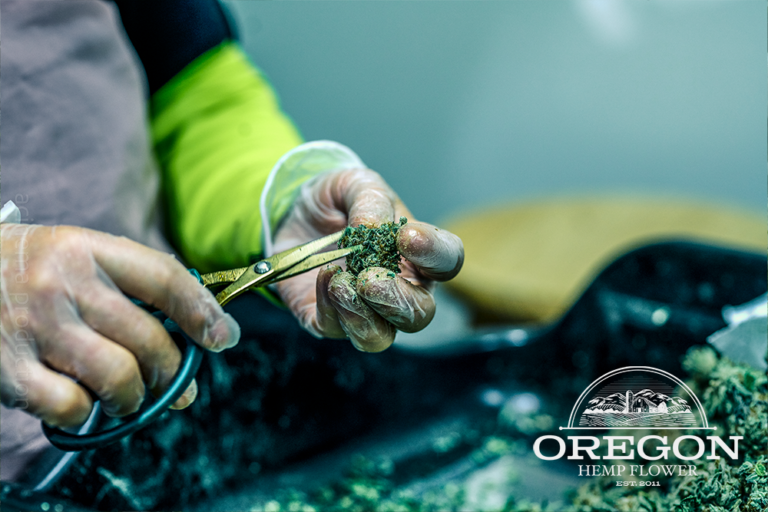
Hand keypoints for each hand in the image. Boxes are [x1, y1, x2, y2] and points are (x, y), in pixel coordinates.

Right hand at [0, 224, 239, 427]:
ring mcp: (34, 328)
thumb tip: (192, 324)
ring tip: (130, 398)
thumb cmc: (23, 269)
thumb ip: (127, 282)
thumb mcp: (74, 253)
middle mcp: (62, 284)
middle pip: (149, 338)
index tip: (223, 336)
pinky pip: (73, 406)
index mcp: (85, 248)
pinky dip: (86, 413)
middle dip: (173, 371)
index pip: (164, 278)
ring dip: (135, 397)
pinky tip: (82, 403)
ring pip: (120, 376)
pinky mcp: (8, 370)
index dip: (202, 312)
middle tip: (175, 383)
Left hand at [273, 169, 463, 351]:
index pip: (446, 262)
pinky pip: (335, 329)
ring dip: (361, 315)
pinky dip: (329, 307)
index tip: (406, 238)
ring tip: (340, 283)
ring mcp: (365, 311)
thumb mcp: (355, 185)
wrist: (295, 214)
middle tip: (370, 278)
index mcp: (419, 255)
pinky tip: (323, 278)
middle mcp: (400, 290)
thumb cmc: (339, 201)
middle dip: (396, 300)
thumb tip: (372, 227)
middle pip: (420, 314)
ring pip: (380, 337)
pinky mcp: (329, 320)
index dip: (434, 254)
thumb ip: (370, 200)